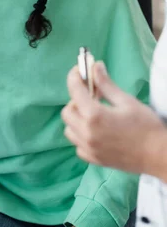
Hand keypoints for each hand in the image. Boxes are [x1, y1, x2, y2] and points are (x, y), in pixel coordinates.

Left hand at [62, 63, 166, 178]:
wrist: (158, 156)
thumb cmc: (146, 126)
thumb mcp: (126, 100)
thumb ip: (106, 84)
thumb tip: (94, 66)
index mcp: (94, 116)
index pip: (74, 90)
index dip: (75, 77)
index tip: (80, 70)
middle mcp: (87, 133)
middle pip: (67, 111)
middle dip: (76, 99)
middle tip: (92, 95)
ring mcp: (89, 149)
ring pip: (70, 129)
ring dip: (77, 118)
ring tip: (94, 114)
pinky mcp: (94, 160)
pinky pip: (78, 145)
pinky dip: (81, 135)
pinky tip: (96, 131)